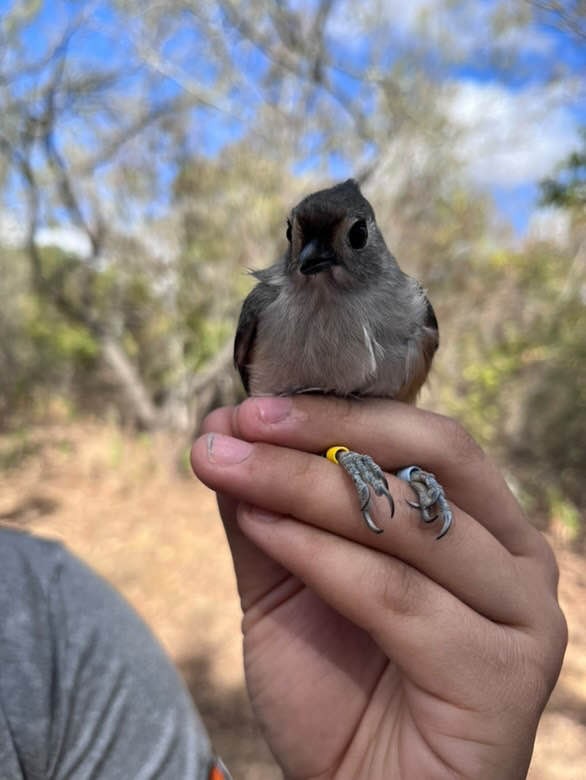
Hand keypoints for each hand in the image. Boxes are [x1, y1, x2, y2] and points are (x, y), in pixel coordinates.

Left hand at [191, 396, 566, 779]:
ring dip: (302, 486)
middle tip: (244, 421)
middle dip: (327, 432)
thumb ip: (269, 508)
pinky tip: (260, 528)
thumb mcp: (287, 582)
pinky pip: (395, 596)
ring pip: (406, 521)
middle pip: (431, 457)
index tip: (251, 404)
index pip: (423, 437)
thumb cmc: (333, 686)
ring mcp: (521, 614)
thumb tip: (227, 425)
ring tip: (227, 468)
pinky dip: (318, 555)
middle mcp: (515, 557)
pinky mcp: (505, 677)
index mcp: (479, 523)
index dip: (338, 410)